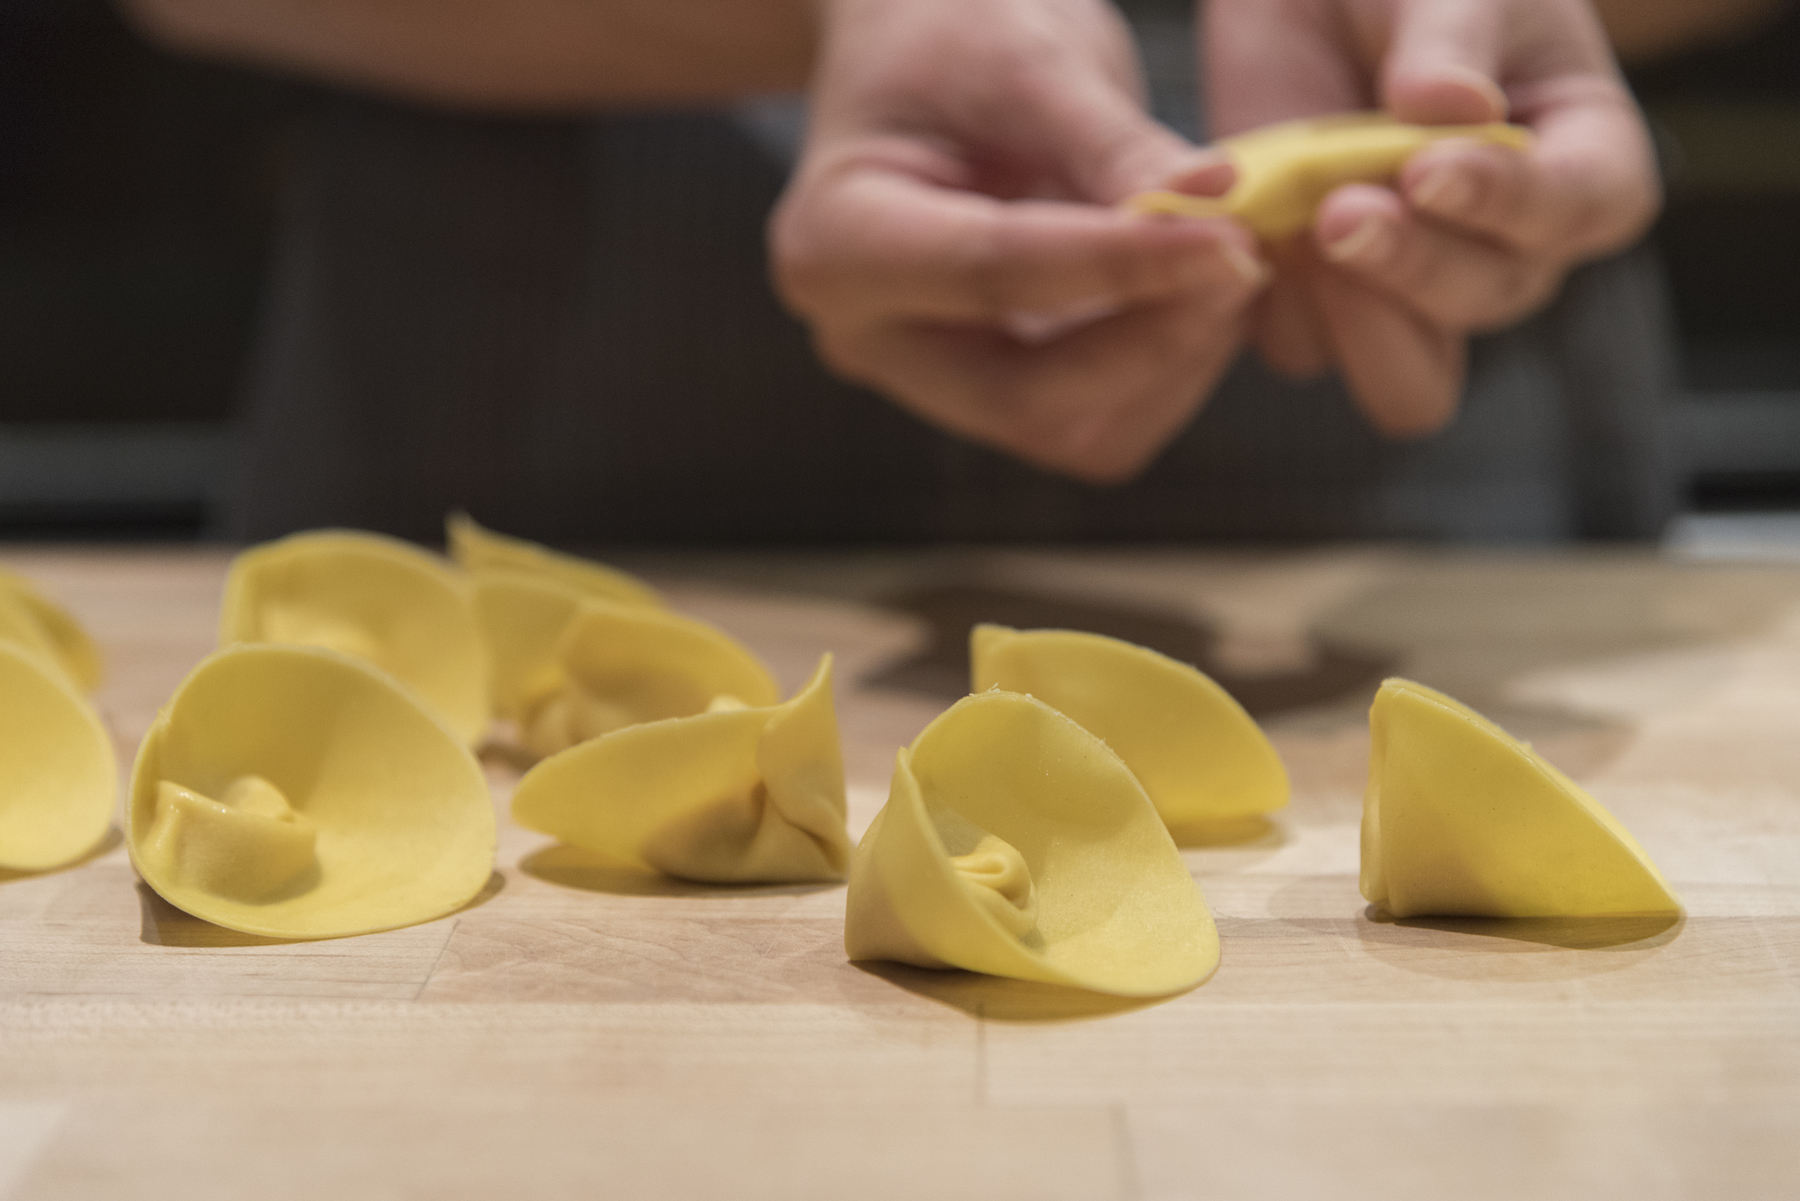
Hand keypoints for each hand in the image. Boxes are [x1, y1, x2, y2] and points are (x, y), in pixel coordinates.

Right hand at [770, 0, 1266, 483]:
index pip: (993, 272)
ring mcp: (934, 382)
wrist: (924, 58)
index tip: (1232, 235)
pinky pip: (1100, 424)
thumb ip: (1114, 145)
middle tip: (1246, 253)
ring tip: (1228, 255)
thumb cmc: (953, 32)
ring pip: (1076, 428)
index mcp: (836, 245)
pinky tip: (1194, 291)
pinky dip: (1167, 368)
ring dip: (1172, 358)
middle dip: (1152, 334)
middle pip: (1028, 393)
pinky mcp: (996, 396)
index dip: (1122, 263)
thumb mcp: (1026, 57)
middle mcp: (871, 339)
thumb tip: (1215, 213)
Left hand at [1204, 0, 1661, 435]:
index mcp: (1582, 161)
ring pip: (1407, 374)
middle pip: (1486, 300)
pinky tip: (1253, 237)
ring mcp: (1411, 293)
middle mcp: (1507, 250)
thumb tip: (1455, 109)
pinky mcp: (1317, 308)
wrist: (1303, 1)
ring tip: (1306, 235)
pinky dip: (1273, 303)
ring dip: (1357, 320)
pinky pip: (1305, 346)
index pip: (1582, 209)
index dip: (1511, 204)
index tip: (1431, 169)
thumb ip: (1453, 38)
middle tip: (1343, 209)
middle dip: (1416, 263)